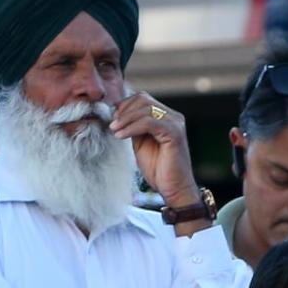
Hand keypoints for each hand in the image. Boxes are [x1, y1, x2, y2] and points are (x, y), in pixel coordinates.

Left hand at [111, 91, 197, 206]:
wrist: (174, 188)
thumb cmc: (158, 169)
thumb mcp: (140, 143)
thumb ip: (133, 127)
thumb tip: (116, 114)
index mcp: (166, 117)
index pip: (142, 98)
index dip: (124, 106)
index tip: (112, 119)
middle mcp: (173, 117)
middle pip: (143, 99)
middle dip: (123, 111)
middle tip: (112, 125)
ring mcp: (175, 124)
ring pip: (145, 109)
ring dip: (125, 119)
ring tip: (114, 131)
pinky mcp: (174, 133)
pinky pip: (149, 122)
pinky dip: (132, 127)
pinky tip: (121, 136)